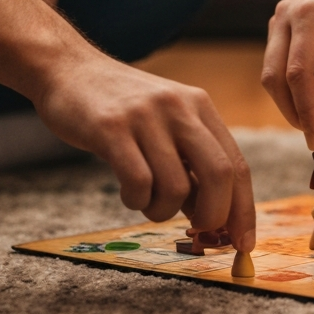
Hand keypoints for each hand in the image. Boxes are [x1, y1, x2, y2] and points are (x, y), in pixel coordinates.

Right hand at [0, 0, 255, 248]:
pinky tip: (128, 191)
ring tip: (146, 199)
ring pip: (176, 187)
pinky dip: (135, 201)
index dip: (244, 209)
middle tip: (195, 231)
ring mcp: (147, 116)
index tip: (243, 244)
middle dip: (212, 216)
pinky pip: (138, 182)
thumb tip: (215, 222)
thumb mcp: (166, 123)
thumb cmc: (121, 108)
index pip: (237, 165)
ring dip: (163, 210)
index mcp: (200, 107)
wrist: (69, 69)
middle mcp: (180, 107)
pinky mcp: (112, 128)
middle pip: (219, 174)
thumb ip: (191, 164)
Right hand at [261, 0, 313, 149]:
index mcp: (309, 15)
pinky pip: (280, 63)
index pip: (297, 74)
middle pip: (275, 76)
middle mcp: (286, 14)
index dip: (307, 111)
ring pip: (274, 73)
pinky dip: (298, 84)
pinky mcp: (284, 26)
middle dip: (295, 110)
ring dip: (297, 98)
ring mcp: (281, 18)